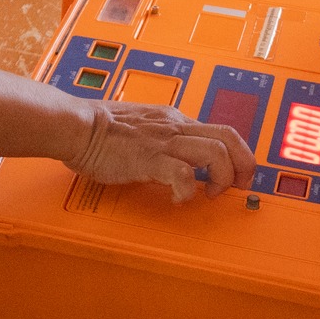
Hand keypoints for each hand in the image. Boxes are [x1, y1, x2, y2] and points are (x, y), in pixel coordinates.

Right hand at [68, 101, 255, 201]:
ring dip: (221, 179)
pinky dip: (187, 190)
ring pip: (215, 153)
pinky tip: (177, 199)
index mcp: (174, 120)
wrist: (75, 125)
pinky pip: (182, 173)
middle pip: (230, 138)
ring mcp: (163, 142)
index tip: (235, 177)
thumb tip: (177, 160)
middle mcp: (175, 127)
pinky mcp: (149, 158)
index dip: (238, 156)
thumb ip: (162, 139)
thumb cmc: (100, 129)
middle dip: (244, 166)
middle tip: (237, 187)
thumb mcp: (143, 127)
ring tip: (207, 194)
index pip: (222, 131)